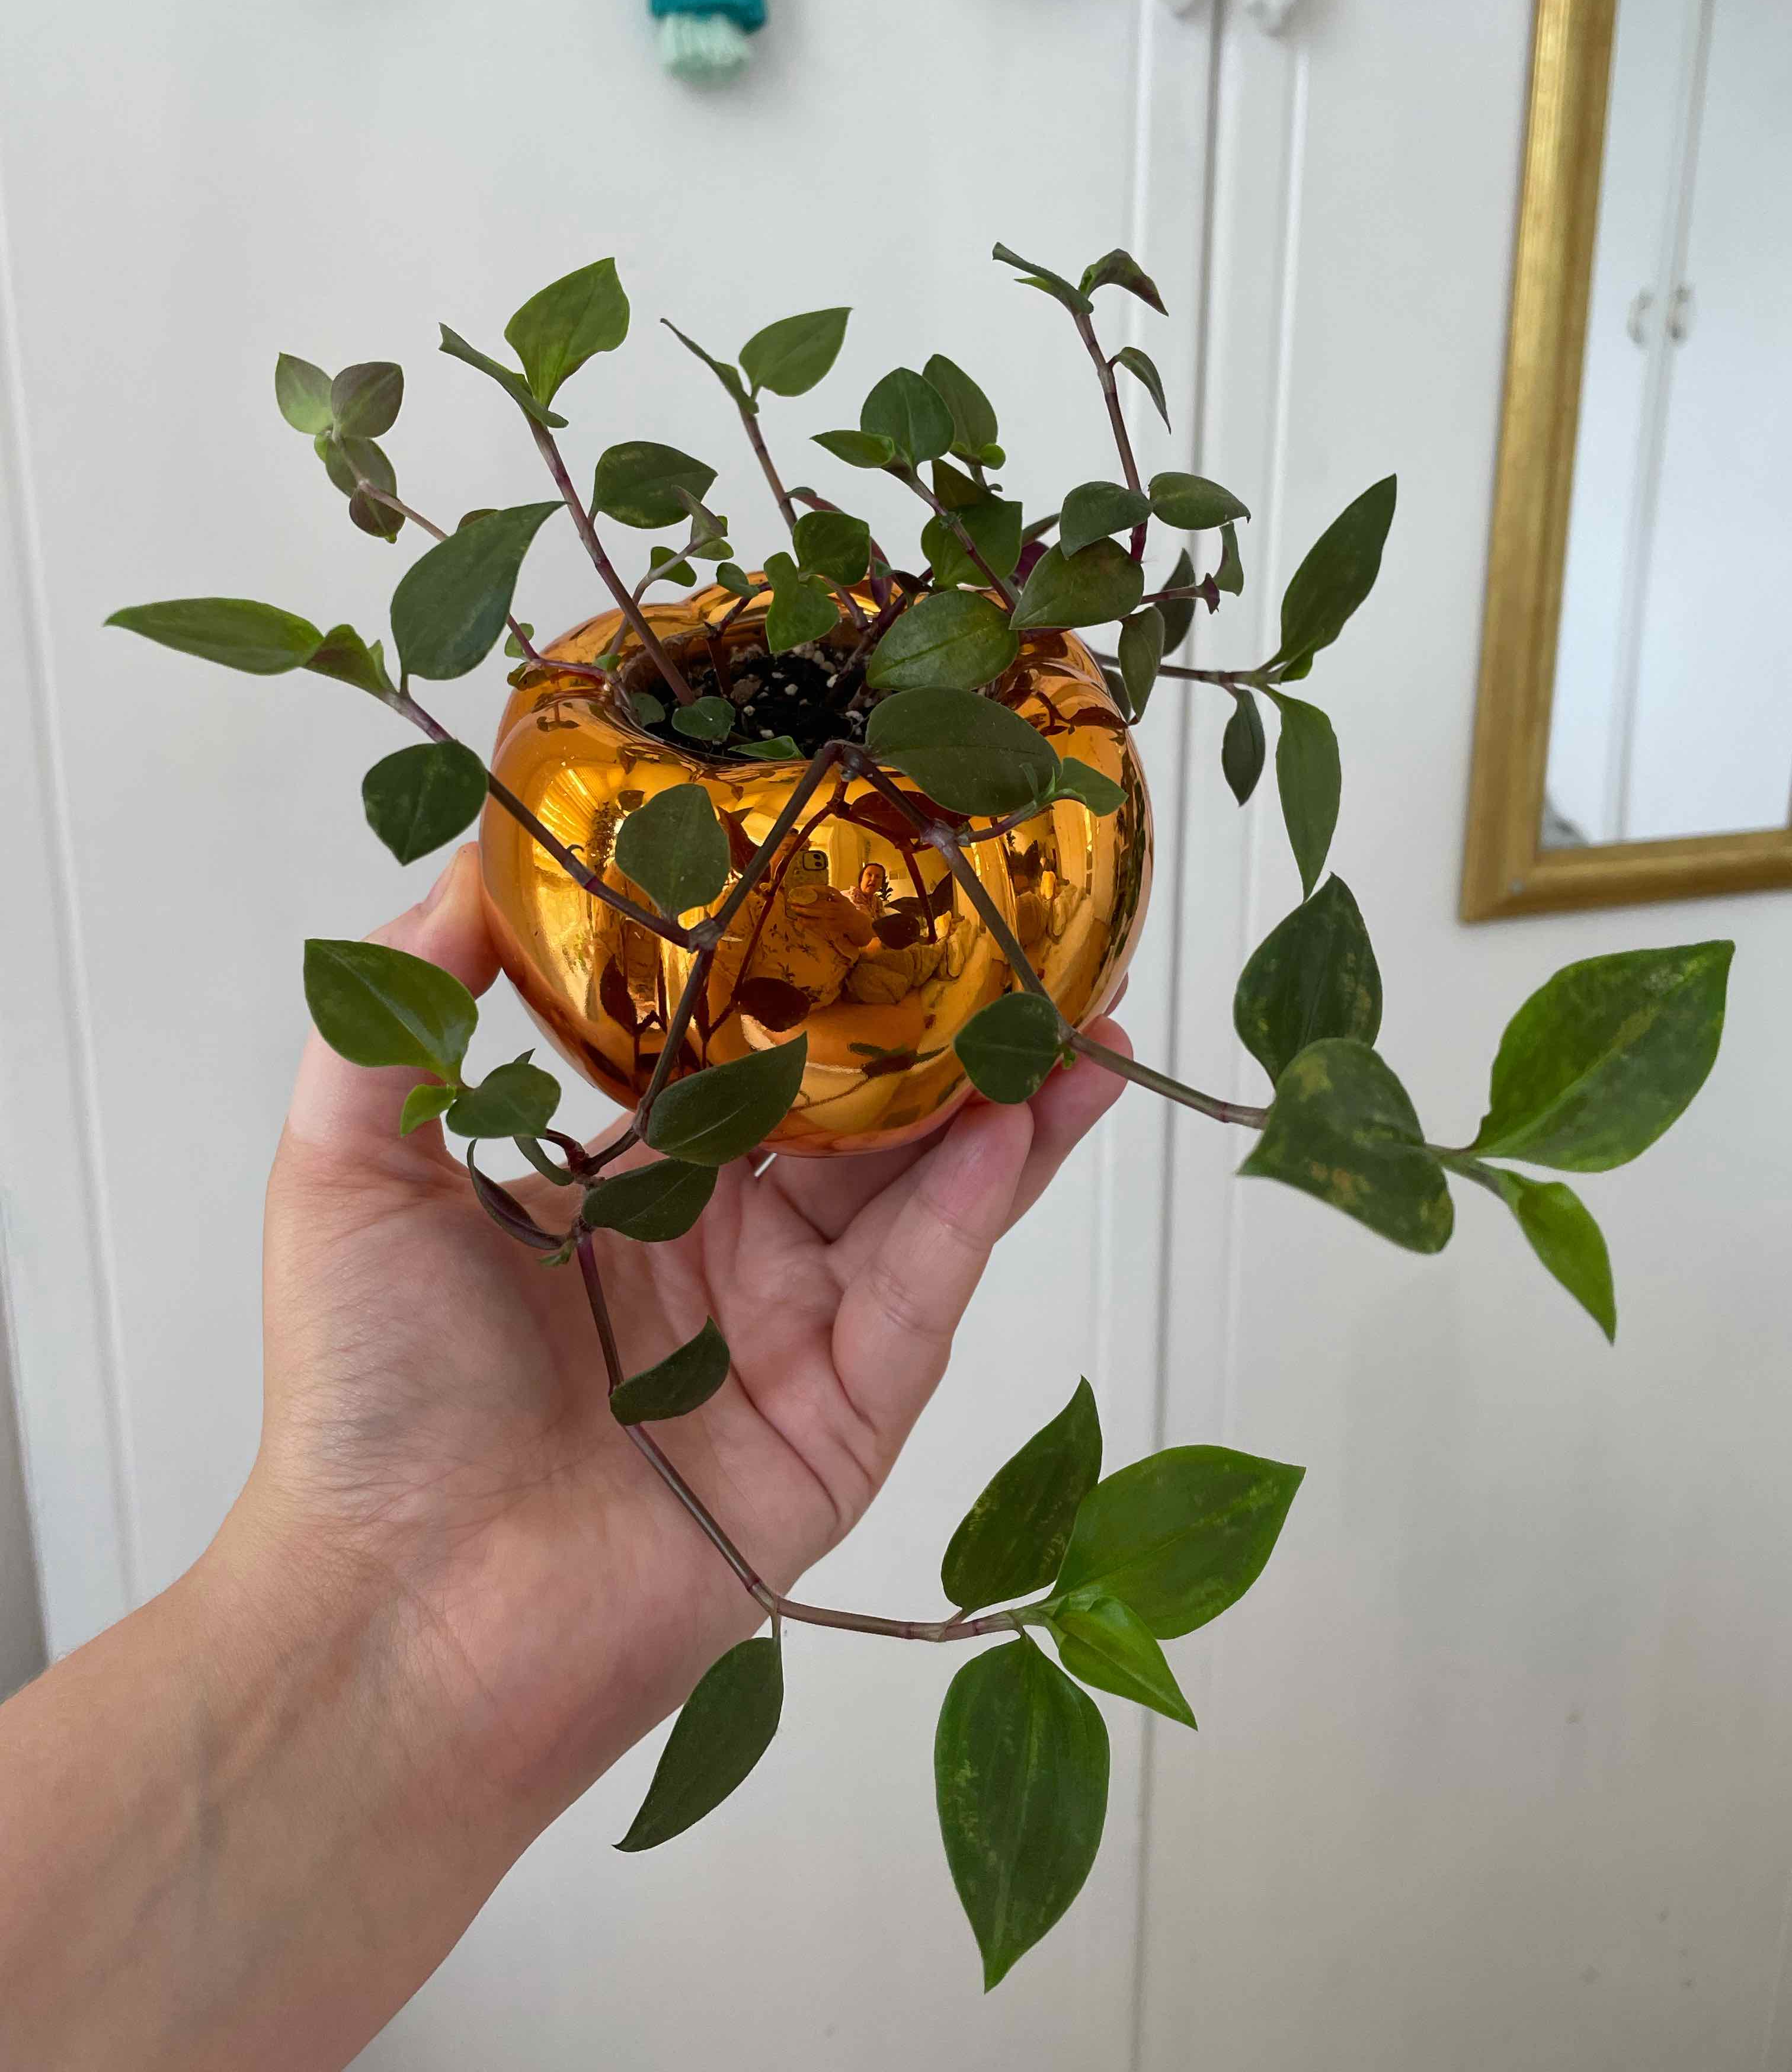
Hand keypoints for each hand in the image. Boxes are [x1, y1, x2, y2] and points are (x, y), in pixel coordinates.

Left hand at [251, 842, 1129, 1827]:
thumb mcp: (347, 1167)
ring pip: (921, 1194)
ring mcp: (793, 1334)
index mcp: (627, 1185)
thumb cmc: (366, 1397)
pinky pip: (920, 1294)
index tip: (859, 870)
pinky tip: (1016, 1119)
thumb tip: (472, 860)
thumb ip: (400, 1014)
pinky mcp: (843, 1421)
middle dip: (940, 1028)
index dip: (806, 966)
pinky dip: (972, 1207)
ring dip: (1002, 1105)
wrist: (404, 1615)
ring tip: (1081, 1016)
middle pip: (858, 1113)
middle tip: (1020, 929)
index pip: (744, 1051)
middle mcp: (723, 1249)